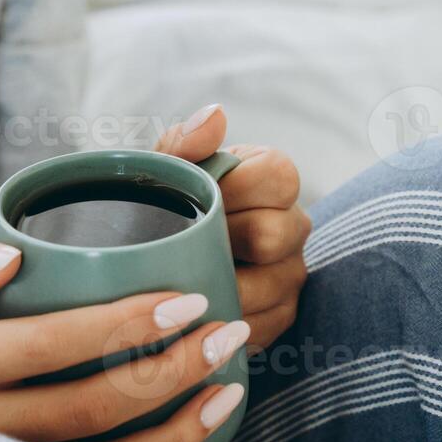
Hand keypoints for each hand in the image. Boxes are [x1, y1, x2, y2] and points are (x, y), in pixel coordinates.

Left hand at [156, 104, 309, 350]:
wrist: (149, 261)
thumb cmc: (164, 207)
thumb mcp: (165, 171)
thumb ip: (185, 143)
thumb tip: (215, 116)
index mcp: (273, 180)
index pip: (280, 175)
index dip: (235, 188)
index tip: (199, 198)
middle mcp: (292, 225)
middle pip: (275, 234)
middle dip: (223, 240)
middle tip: (182, 243)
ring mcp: (290, 274)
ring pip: (268, 286)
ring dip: (218, 285)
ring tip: (182, 280)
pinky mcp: (279, 316)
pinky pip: (259, 325)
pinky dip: (220, 321)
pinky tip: (192, 313)